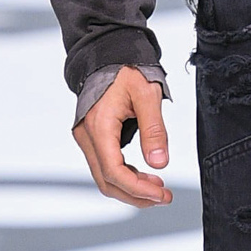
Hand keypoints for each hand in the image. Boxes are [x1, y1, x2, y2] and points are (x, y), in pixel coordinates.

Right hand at [73, 66, 172, 206]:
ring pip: (104, 176)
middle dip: (135, 195)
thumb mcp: (148, 95)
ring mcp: (87, 136)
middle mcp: (87, 135)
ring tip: (158, 188)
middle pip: (107, 181)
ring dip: (130, 187)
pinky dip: (124, 176)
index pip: (114, 171)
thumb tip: (160, 163)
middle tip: (164, 197)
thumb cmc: (127, 70)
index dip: (138, 189)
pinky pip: (105, 164)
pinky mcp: (92, 136)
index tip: (161, 195)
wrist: (109, 54)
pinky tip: (144, 175)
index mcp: (99, 126)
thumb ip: (154, 130)